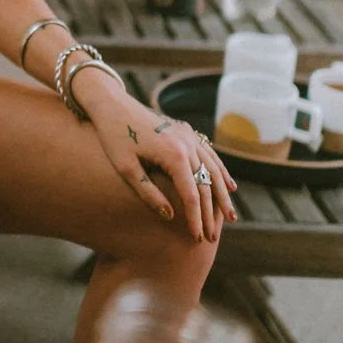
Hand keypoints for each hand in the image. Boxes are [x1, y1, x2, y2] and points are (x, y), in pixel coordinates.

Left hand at [74, 73, 237, 241]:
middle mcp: (187, 144)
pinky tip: (229, 186)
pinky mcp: (186, 131)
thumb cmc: (114, 137)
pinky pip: (209, 155)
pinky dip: (220, 172)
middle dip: (209, 214)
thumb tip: (170, 216)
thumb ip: (148, 193)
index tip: (198, 238)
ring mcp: (189, 136)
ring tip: (230, 218)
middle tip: (212, 238)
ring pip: (213, 170)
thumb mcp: (125, 168)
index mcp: (173, 155)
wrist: (112, 104)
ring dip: (222, 196)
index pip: (190, 195)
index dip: (195, 219)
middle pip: (205, 185)